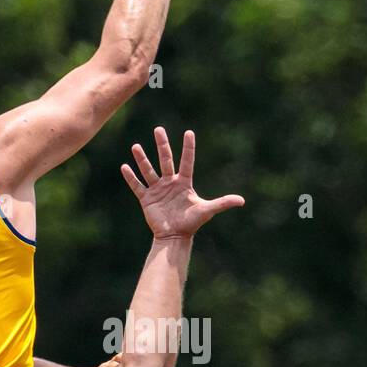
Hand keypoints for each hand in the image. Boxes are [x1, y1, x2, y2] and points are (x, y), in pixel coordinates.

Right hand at [122, 127, 243, 239]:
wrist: (175, 237)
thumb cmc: (191, 223)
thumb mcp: (207, 210)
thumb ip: (222, 203)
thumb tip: (242, 201)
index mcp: (184, 183)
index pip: (187, 161)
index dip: (188, 147)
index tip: (189, 132)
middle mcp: (170, 183)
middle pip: (165, 160)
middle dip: (162, 145)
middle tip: (158, 129)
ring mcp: (157, 190)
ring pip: (148, 171)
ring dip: (142, 159)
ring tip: (136, 146)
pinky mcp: (147, 199)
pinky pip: (137, 186)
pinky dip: (131, 178)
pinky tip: (124, 167)